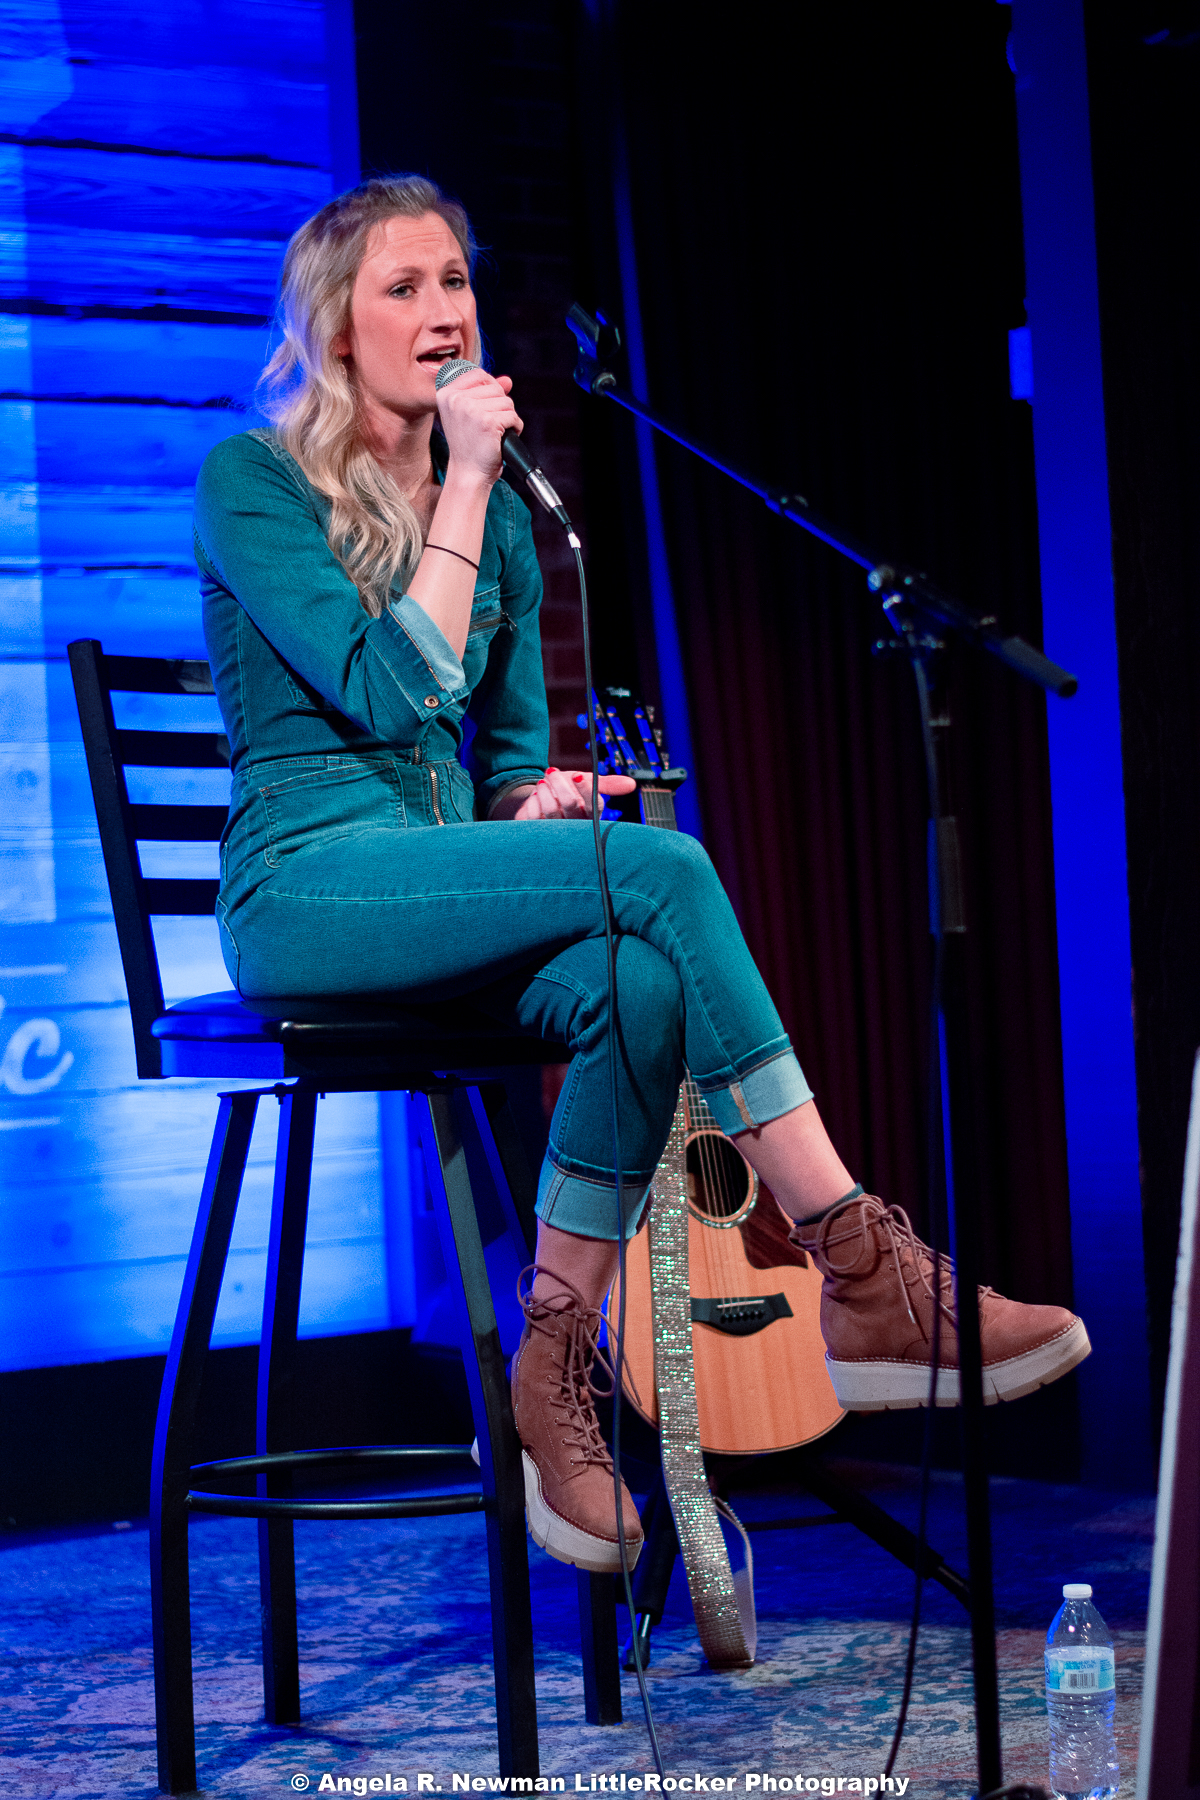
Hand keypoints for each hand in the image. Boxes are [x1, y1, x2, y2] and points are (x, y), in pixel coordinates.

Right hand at [435, 367, 521, 484]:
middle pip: (495, 388)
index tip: (487, 407)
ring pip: (507, 402)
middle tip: (490, 426)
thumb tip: (507, 380)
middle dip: (500, 407)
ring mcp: (471, 409)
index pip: (478, 375)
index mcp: (447, 394)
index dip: (490, 388)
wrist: (468, 474)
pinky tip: (502, 438)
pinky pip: (513, 416)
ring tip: (495, 433)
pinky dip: (515, 427)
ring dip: (508, 418)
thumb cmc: (469, 446)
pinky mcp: (487, 422)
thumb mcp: (471, 414)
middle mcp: (456, 399)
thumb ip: (487, 393)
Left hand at [514, 767, 636, 820]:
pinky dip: (533, 800)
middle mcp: (577, 825)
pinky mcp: (539, 833)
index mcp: (592, 814)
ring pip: (551, 809)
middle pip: (570, 803)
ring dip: (544, 790)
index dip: (586, 790)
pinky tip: (536, 798)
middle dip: (560, 782)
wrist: (541, 798)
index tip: (577, 776)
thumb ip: (607, 783)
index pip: (594, 805)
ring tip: (543, 783)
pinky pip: (534, 815)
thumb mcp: (587, 783)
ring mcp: (558, 831)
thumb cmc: (567, 791)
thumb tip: (631, 784)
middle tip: (552, 771)